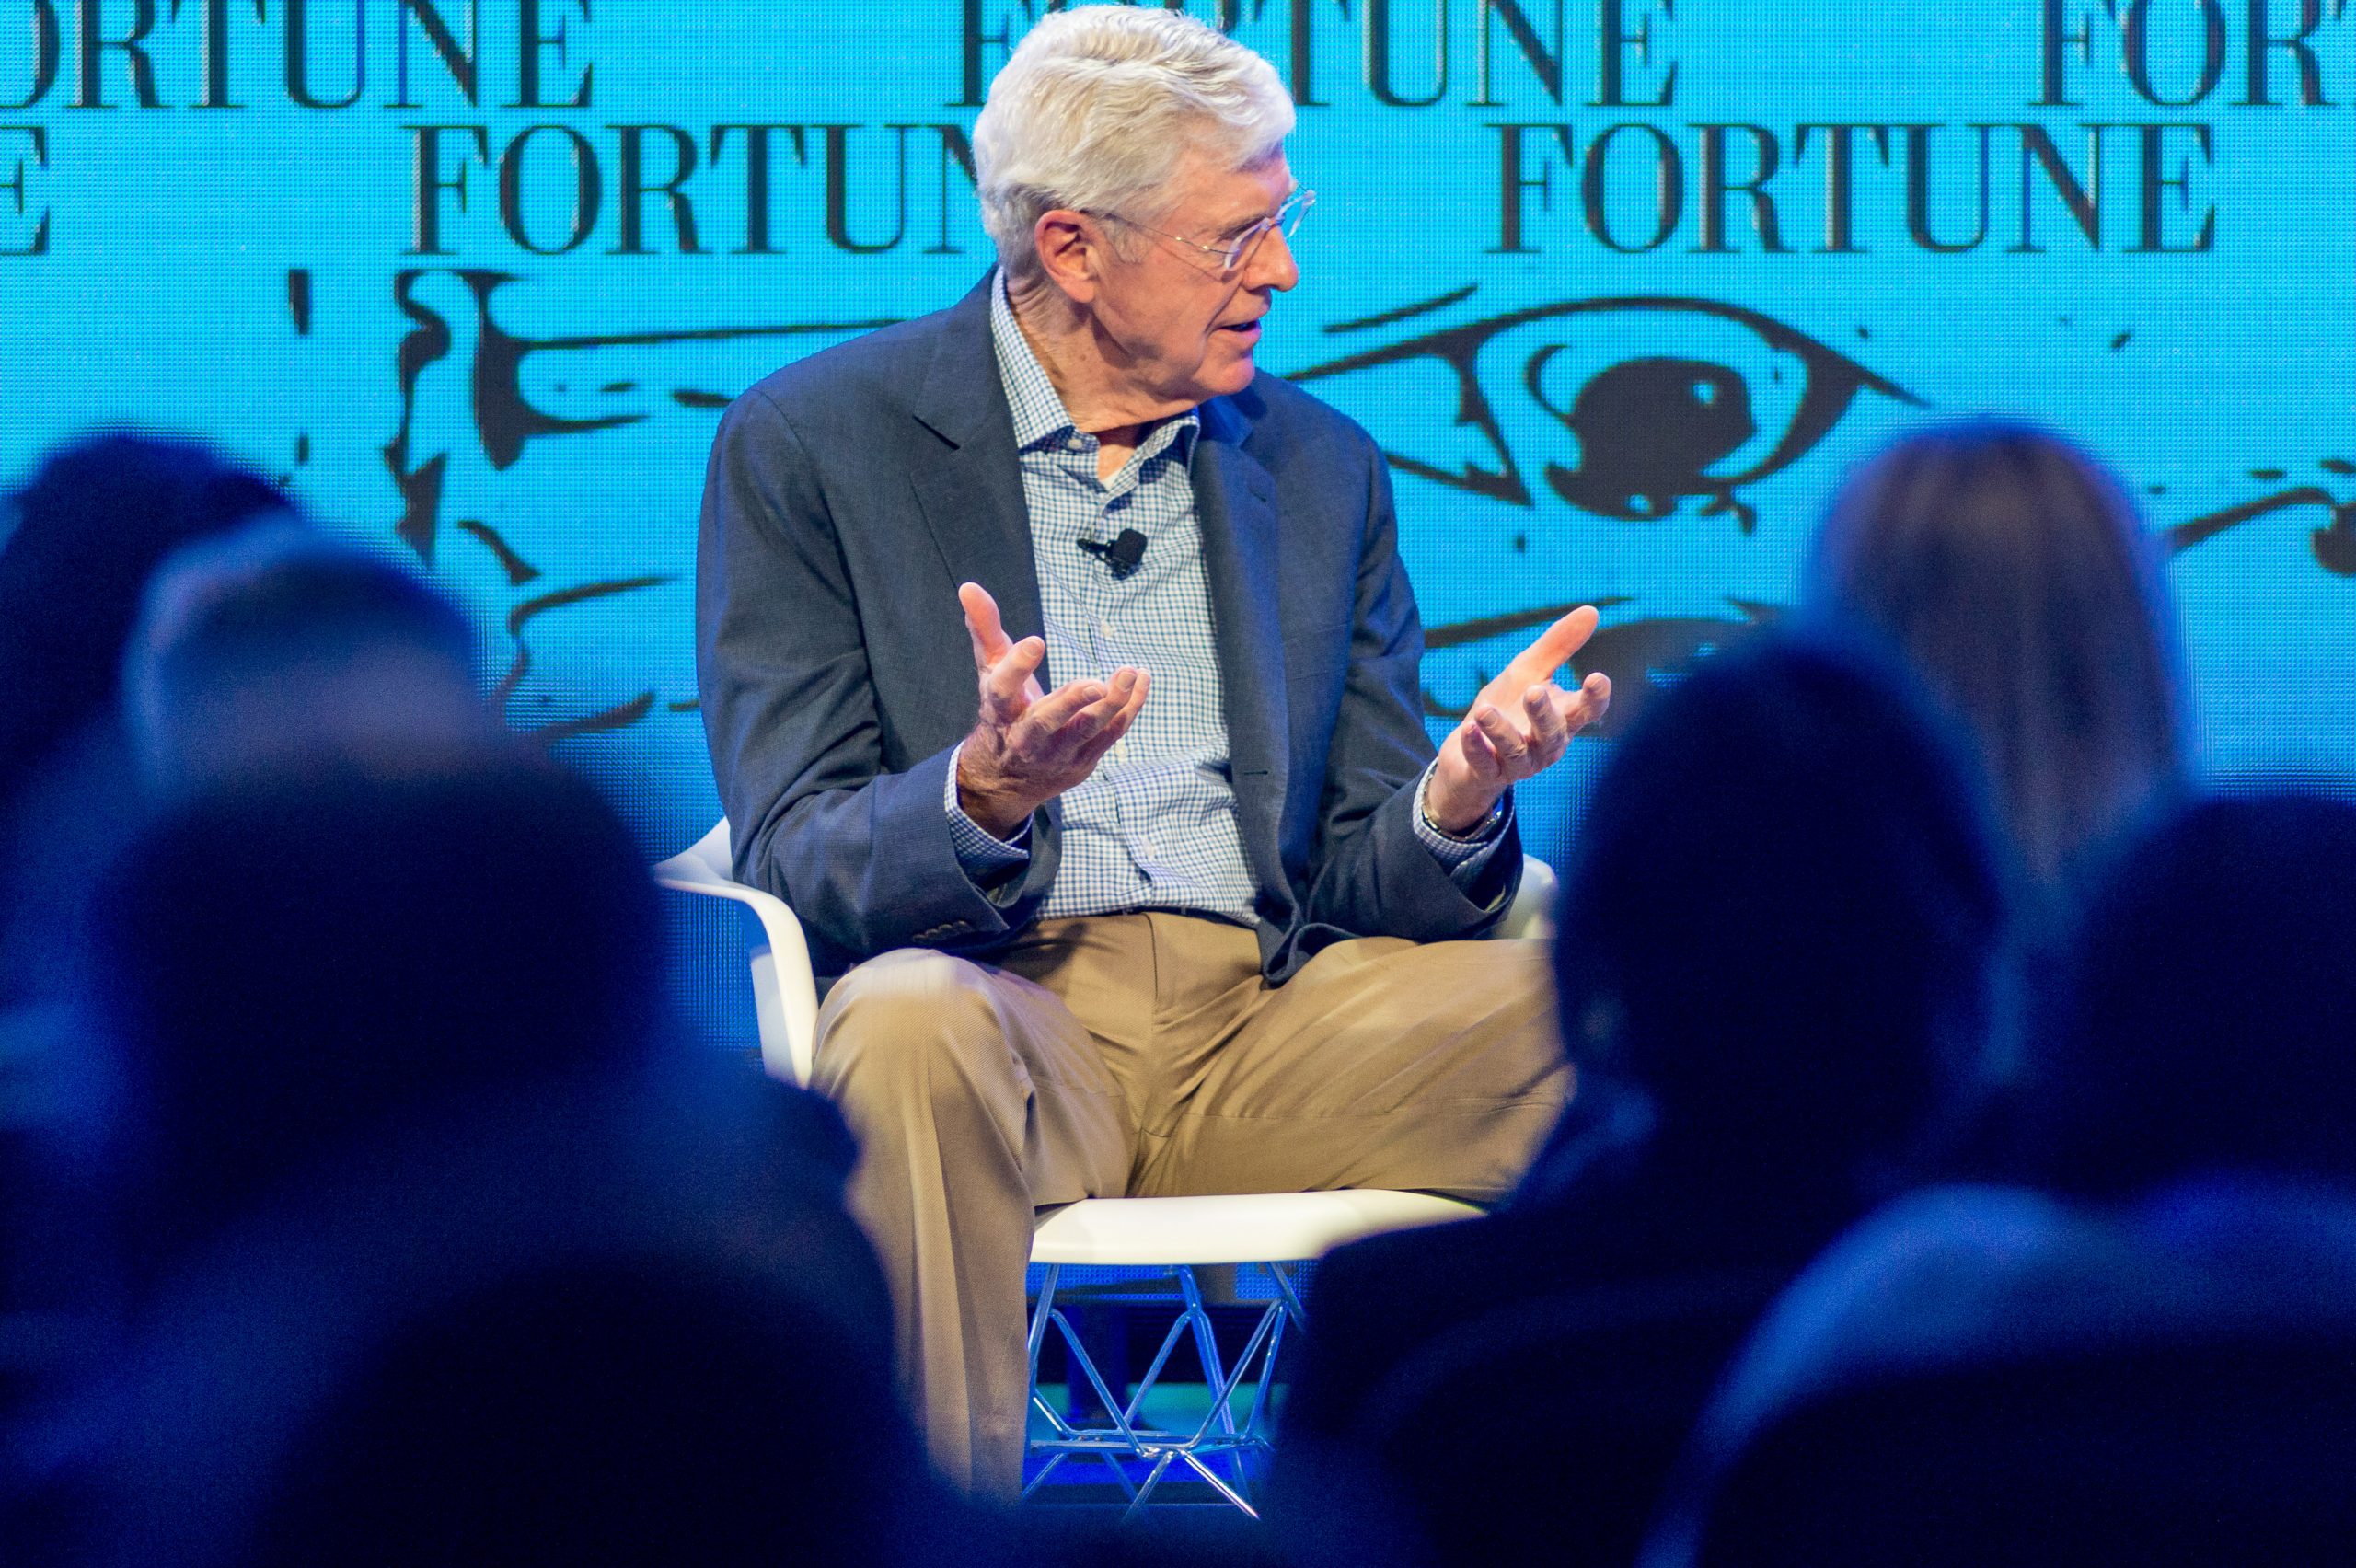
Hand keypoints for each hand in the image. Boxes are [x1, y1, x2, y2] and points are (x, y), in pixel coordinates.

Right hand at [954, 582, 1149, 838]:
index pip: (1001, 690)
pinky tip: (1142, 679)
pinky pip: (1110, 734)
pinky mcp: (1083, 760)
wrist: (1005, 779)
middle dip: (1071, 702)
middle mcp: (1026, 737)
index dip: (1016, 667)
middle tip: (1095, 683)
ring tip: (1130, 672)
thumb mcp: (989, 670)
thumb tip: (969, 586)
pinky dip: (1129, 707)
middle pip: (1046, 721)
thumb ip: (985, 628)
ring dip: (1111, 704)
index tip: (1035, 641)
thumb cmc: (1001, 711)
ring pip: (1086, 730)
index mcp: (999, 710)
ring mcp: (1057, 752)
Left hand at [1424, 605, 1612, 834]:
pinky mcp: (1486, 774)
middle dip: (1544, 715)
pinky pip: (1483, 764)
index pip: (1586, 712)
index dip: (1594, 698)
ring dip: (1501, 731)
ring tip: (1484, 709)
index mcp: (1562, 720)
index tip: (1598, 678)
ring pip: (1516, 751)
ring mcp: (1516, 764)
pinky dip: (1476, 747)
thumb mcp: (1529, 672)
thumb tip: (1591, 610)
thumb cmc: (1509, 709)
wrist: (1469, 754)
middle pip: (1552, 734)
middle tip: (1535, 691)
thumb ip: (1558, 646)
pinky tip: (1468, 728)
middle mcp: (1545, 746)